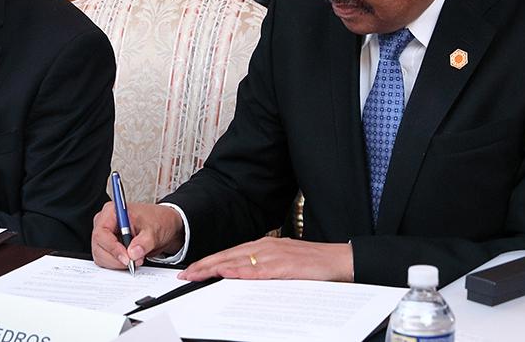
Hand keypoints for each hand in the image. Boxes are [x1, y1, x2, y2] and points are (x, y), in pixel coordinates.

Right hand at [92, 202, 183, 269]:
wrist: (162, 225)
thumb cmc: (156, 220)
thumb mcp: (154, 230)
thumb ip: (144, 242)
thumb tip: (133, 253)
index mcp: (112, 212)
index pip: (102, 233)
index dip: (112, 248)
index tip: (127, 258)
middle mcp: (104, 223)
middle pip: (98, 247)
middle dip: (116, 259)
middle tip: (135, 261)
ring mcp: (105, 236)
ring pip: (101, 256)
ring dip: (117, 263)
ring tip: (136, 260)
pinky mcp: (108, 247)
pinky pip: (106, 260)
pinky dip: (117, 264)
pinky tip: (131, 260)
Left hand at [178, 236, 353, 281]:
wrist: (339, 260)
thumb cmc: (314, 264)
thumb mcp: (284, 264)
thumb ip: (264, 268)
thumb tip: (243, 277)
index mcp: (264, 246)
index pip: (229, 254)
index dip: (209, 262)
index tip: (192, 270)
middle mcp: (265, 247)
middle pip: (227, 256)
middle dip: (203, 265)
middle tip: (184, 275)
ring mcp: (273, 255)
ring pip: (236, 261)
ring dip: (213, 268)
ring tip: (195, 275)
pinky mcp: (283, 266)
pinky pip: (255, 270)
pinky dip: (238, 271)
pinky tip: (225, 274)